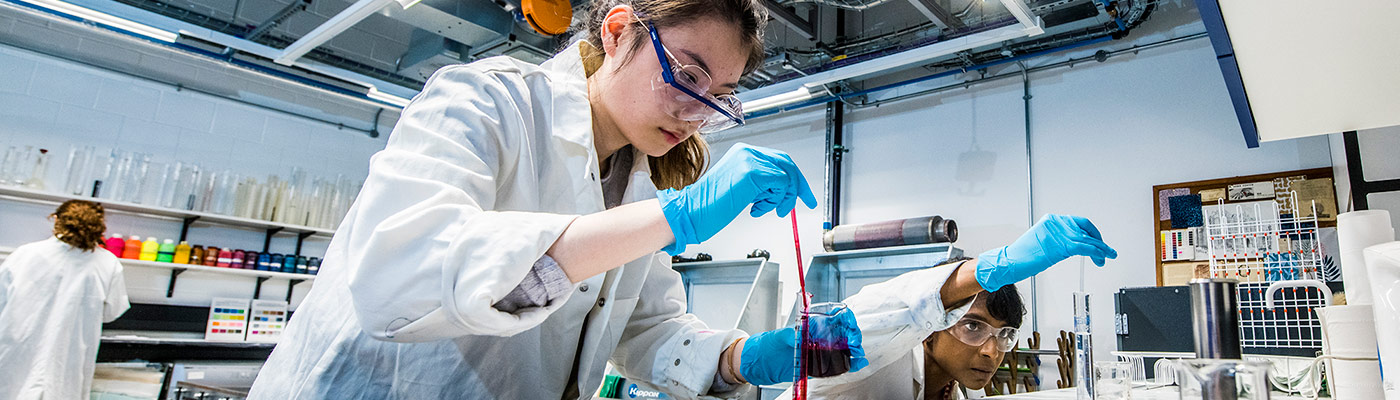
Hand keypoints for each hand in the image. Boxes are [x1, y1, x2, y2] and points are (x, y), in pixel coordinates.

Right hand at [657, 143, 816, 254]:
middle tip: (804, 202)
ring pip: (786, 176)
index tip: (802, 194)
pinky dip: (775, 200)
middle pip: (787, 163)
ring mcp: (749, 160)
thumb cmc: (709, 205)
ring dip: (781, 198)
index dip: (794, 177)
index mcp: (743, 152)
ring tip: (762, 208)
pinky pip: (781, 184)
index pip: (778, 159)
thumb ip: (760, 183)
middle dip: (798, 186)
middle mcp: (747, 152)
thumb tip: (784, 190)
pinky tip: (756, 209)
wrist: (690, 212)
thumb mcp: (740, 188)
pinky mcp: (751, 173)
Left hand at [738, 306, 866, 384]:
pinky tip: (856, 364)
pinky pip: (837, 365)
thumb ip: (791, 336)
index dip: (846, 320)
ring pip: (844, 349)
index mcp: (812, 325)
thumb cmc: (768, 345)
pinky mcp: (818, 366)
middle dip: (853, 337)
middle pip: (844, 333)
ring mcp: (820, 352)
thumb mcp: (779, 337)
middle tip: (854, 345)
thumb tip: (801, 337)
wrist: (760, 363)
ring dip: (854, 351)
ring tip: (857, 356)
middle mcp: (819, 337)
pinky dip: (849, 364)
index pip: (835, 317)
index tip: (849, 328)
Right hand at [976, 214, 1117, 290]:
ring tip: (1108, 255)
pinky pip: (1085, 247)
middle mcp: (1056, 223)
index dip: (1090, 232)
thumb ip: (1057, 239)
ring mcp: (1059, 233)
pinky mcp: (1062, 245)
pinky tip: (1102, 257)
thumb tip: (1072, 245)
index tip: (1096, 241)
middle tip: (1106, 250)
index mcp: (1051, 220)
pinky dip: (1097, 252)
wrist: (1011, 262)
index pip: (1077, 222)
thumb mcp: (1042, 241)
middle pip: (1085, 228)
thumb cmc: (1023, 256)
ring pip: (1088, 238)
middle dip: (1098, 240)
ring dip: (1101, 248)